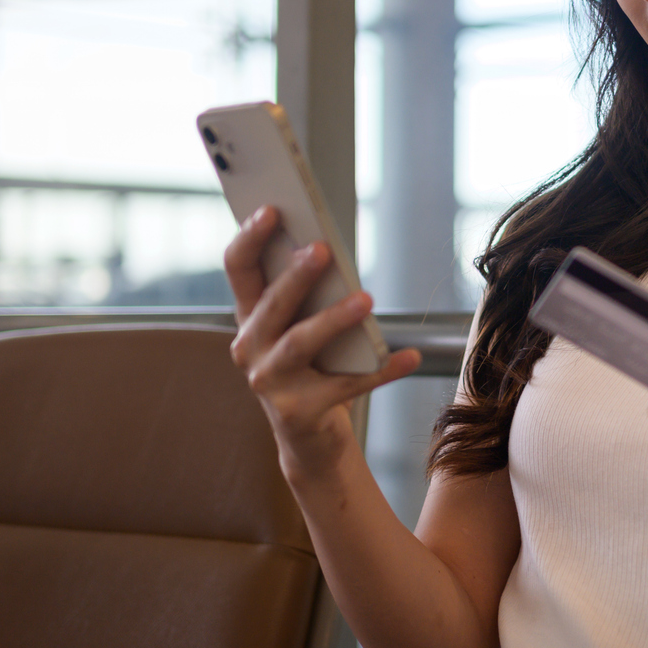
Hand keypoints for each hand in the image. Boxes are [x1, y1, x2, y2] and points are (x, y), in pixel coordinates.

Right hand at [224, 206, 420, 481]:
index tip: (272, 208)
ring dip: (334, 319)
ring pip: (301, 342)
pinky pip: (346, 385)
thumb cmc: (311, 370)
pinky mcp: (300, 412)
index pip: (238, 269)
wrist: (310, 439)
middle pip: (271, 305)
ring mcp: (270, 383)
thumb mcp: (303, 327)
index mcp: (250, 318)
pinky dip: (381, 370)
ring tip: (366, 299)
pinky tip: (408, 356)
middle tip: (322, 249)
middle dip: (295, 276)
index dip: (249, 237)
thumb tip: (332, 250)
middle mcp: (250, 349)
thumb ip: (308, 294)